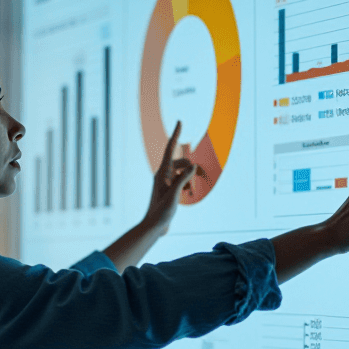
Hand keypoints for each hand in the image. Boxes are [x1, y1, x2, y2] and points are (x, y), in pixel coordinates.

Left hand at [142, 121, 197, 236]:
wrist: (154, 227)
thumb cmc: (161, 212)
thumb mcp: (174, 195)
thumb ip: (184, 179)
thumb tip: (193, 165)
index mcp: (161, 172)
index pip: (170, 149)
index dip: (175, 135)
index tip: (180, 121)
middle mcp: (163, 174)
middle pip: (182, 163)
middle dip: (190, 170)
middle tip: (190, 187)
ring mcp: (167, 181)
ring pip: (184, 173)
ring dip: (190, 181)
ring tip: (189, 193)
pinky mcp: (170, 189)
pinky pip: (184, 181)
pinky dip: (188, 186)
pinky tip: (188, 195)